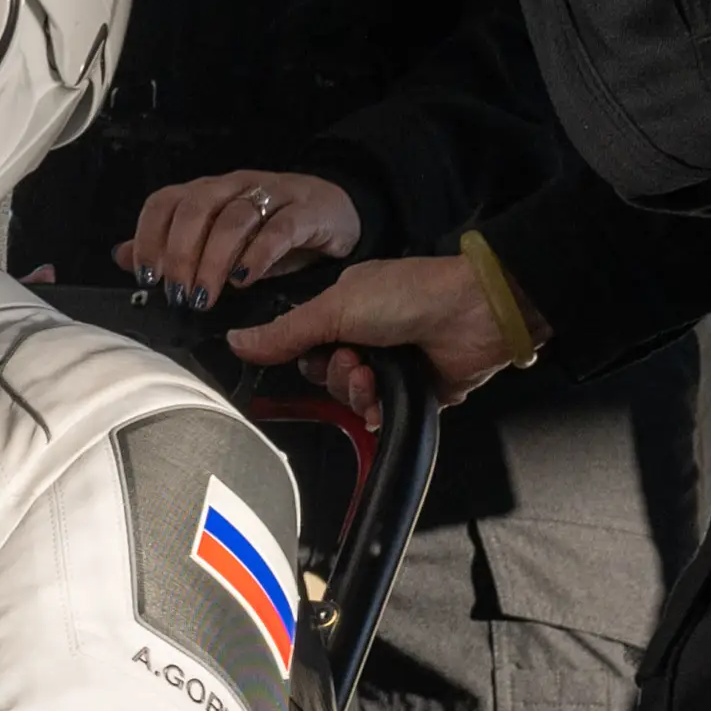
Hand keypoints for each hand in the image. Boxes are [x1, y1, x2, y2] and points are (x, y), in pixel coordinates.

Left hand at [114, 171, 360, 309]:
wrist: (335, 211)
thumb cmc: (270, 231)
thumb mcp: (217, 241)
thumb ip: (170, 248)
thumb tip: (121, 256)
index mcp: (206, 192)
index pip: (165, 201)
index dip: (149, 236)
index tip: (148, 276)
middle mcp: (234, 186)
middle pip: (196, 207)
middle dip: (180, 254)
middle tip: (178, 295)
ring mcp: (271, 194)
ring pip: (233, 218)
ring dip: (212, 260)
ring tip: (204, 296)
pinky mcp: (305, 210)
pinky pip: (277, 228)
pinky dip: (257, 255)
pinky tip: (244, 280)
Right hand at [223, 253, 517, 422]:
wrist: (474, 313)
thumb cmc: (409, 295)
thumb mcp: (335, 307)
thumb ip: (285, 332)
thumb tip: (236, 341)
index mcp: (346, 308)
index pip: (305, 343)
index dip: (303, 354)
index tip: (311, 351)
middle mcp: (366, 336)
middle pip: (323, 375)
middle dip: (334, 374)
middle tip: (354, 358)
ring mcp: (391, 366)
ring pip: (348, 398)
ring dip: (355, 390)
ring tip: (374, 373)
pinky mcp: (413, 392)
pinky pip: (378, 415)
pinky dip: (376, 410)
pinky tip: (385, 398)